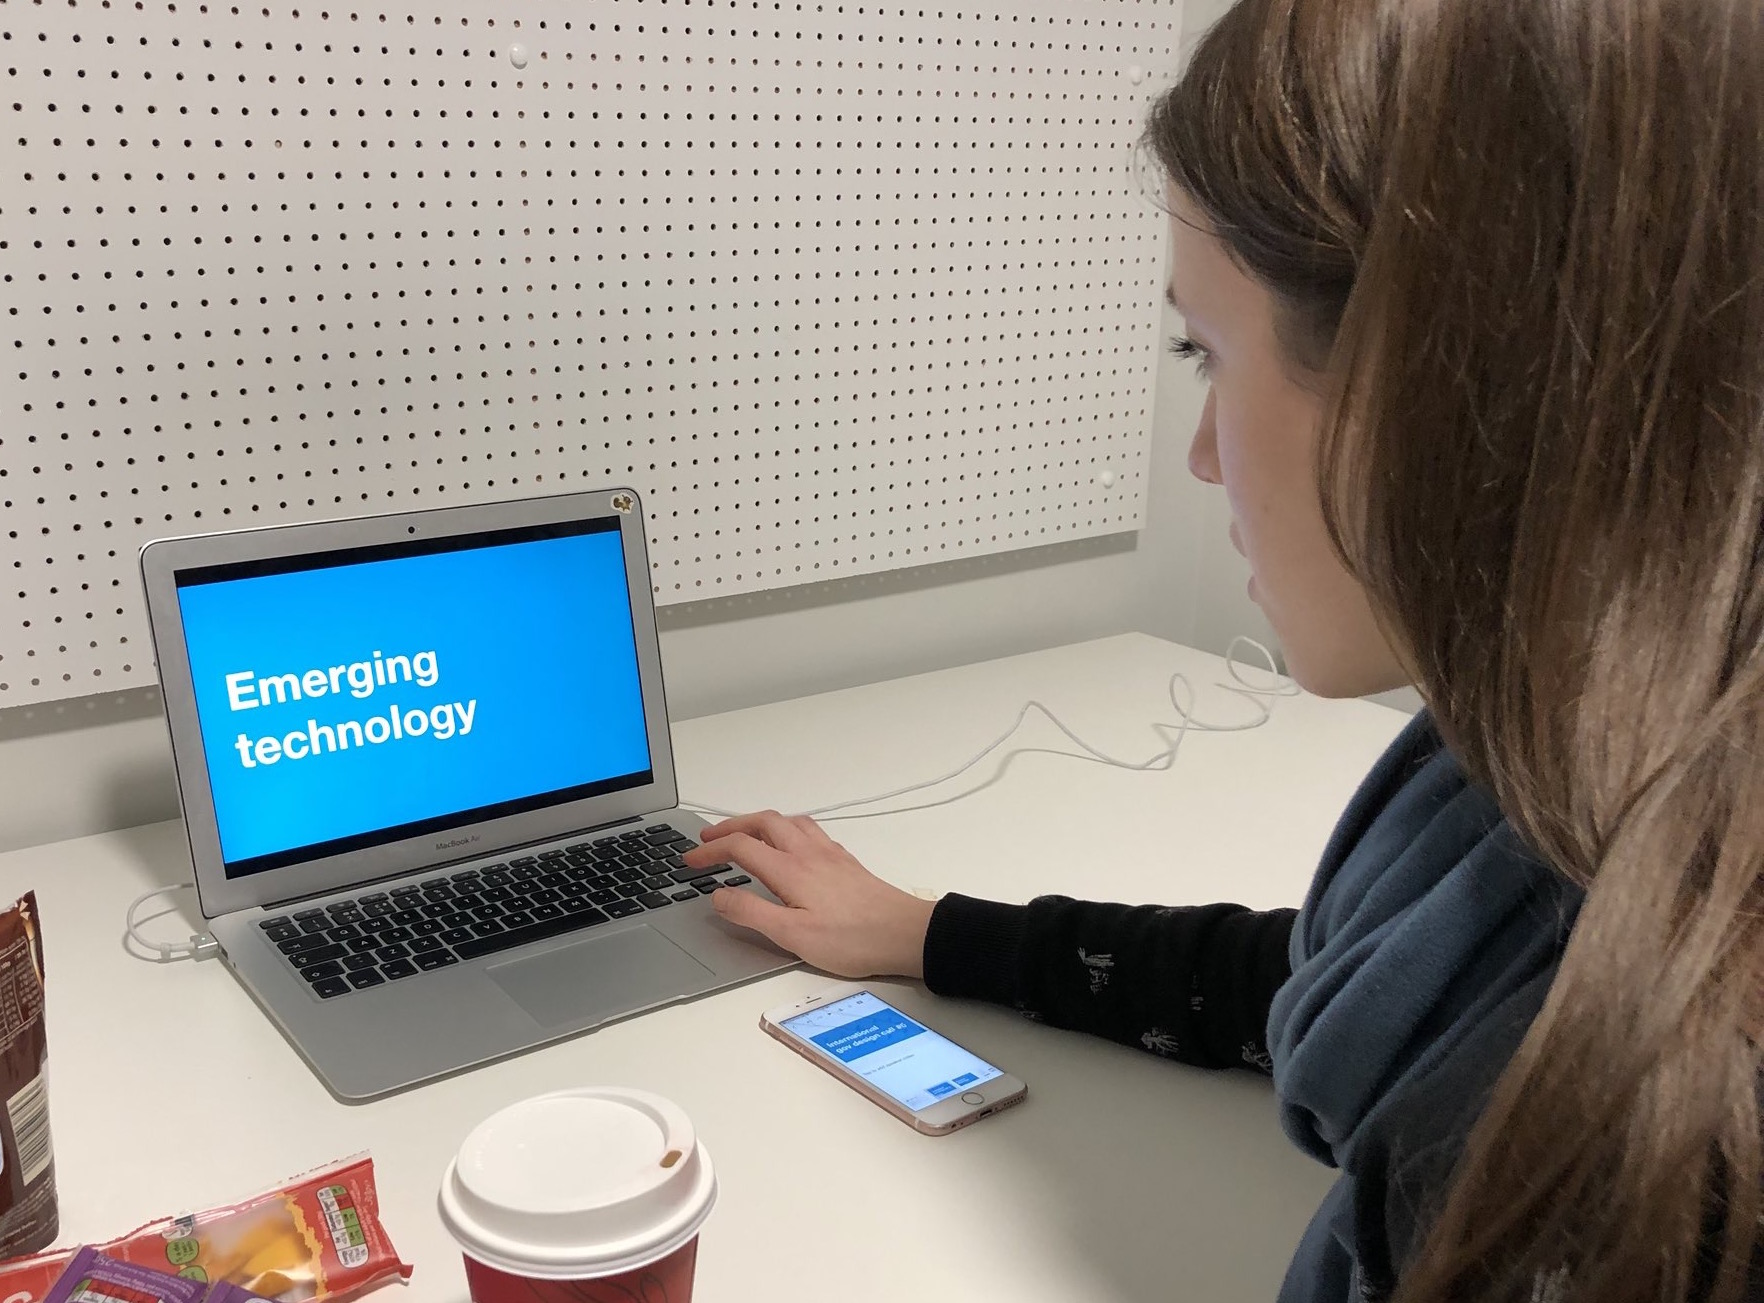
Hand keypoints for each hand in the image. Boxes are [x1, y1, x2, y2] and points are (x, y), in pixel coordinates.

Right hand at [685, 811, 935, 978]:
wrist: (905, 934)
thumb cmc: (853, 939)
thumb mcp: (792, 935)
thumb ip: (751, 913)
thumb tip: (718, 896)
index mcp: (790, 869)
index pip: (739, 846)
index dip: (710, 850)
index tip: (691, 860)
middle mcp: (808, 852)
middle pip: (761, 822)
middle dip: (730, 826)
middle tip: (708, 838)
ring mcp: (828, 853)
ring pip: (786, 821)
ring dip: (758, 822)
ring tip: (742, 834)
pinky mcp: (843, 861)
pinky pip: (807, 829)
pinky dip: (785, 827)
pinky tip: (788, 844)